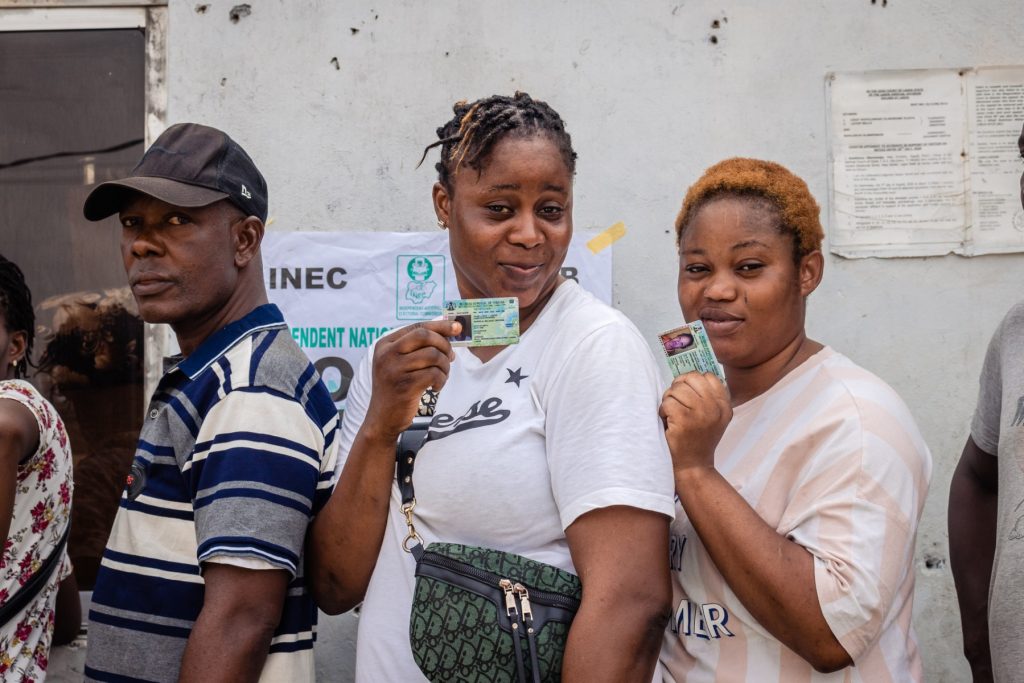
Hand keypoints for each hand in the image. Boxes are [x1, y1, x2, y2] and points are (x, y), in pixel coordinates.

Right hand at [363, 320, 459, 440]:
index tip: (458, 327)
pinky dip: (441, 380)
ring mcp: (394, 370)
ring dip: (444, 366)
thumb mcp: (399, 362)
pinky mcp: (404, 386)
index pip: (417, 327)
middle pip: (425, 336)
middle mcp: (387, 354)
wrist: (382, 419)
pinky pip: (434, 374)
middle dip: (444, 345)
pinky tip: (436, 387)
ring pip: (433, 355)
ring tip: (441, 376)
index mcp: (385, 344)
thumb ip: (418, 346)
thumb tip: (450, 328)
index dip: (440, 326)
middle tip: (450, 358)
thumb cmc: (396, 388)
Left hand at [659, 372, 730, 471]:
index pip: (708, 376)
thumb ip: (707, 397)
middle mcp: (715, 408)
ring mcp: (701, 413)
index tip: (686, 393)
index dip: (692, 381)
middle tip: (676, 403)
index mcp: (724, 405)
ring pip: (676, 389)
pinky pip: (667, 402)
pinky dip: (663, 411)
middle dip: (678, 388)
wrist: (693, 467)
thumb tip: (687, 374)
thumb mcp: (712, 417)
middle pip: (690, 379)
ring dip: (669, 400)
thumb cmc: (697, 439)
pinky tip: (668, 422)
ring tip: (672, 414)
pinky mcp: (684, 420)